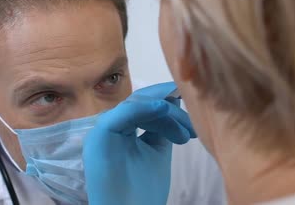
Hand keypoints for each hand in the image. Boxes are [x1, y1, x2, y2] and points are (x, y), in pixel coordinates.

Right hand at [83, 82, 195, 204]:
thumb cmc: (142, 192)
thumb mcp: (157, 152)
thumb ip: (162, 128)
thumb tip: (172, 102)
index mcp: (120, 130)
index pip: (144, 107)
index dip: (167, 104)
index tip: (193, 113)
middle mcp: (109, 126)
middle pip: (141, 103)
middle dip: (171, 109)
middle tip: (192, 127)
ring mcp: (103, 129)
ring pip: (137, 105)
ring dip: (165, 112)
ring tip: (185, 131)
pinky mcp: (101, 133)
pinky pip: (126, 113)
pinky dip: (146, 108)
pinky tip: (165, 109)